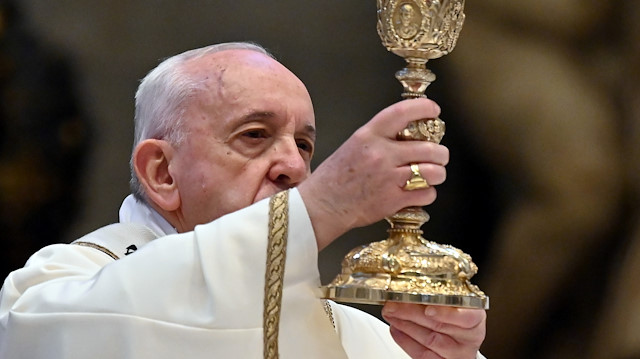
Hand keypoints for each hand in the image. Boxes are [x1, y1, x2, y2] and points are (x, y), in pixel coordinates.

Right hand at [298, 98, 448, 248]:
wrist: (321, 206)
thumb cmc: (333, 178)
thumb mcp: (353, 146)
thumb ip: (379, 139)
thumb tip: (408, 136)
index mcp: (368, 136)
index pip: (403, 113)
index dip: (424, 108)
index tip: (433, 110)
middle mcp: (381, 154)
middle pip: (429, 148)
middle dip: (440, 153)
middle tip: (439, 156)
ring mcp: (389, 178)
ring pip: (433, 172)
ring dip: (437, 174)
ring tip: (431, 175)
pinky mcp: (393, 200)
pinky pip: (426, 194)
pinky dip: (427, 194)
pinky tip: (418, 193)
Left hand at [382, 302, 485, 358]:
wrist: (460, 338)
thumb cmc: (456, 313)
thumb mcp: (456, 302)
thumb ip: (440, 295)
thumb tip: (410, 283)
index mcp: (476, 316)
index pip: (466, 317)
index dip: (446, 314)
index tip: (428, 308)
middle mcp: (470, 337)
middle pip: (439, 326)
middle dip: (411, 313)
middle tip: (393, 303)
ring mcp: (457, 353)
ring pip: (428, 339)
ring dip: (404, 325)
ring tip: (390, 313)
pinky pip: (422, 354)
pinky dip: (405, 341)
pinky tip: (395, 328)